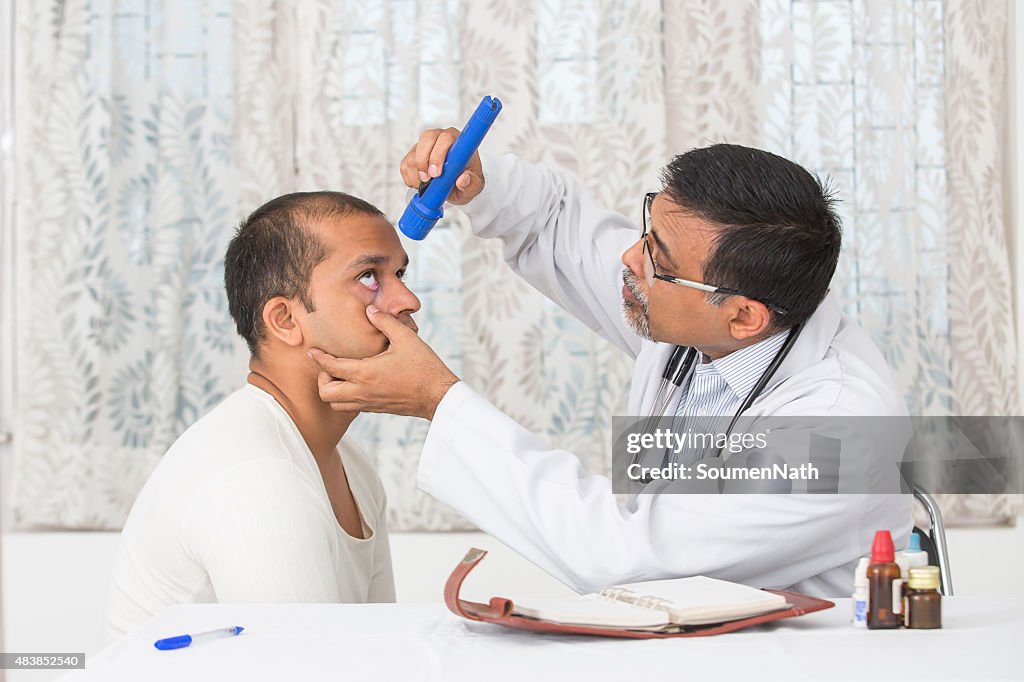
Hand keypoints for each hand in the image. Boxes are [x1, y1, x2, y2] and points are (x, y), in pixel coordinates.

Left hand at [309, 305, 459, 419]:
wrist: (438, 396)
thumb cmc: (424, 367)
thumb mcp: (406, 338)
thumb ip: (385, 321)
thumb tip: (371, 309)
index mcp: (366, 373)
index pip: (331, 367)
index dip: (318, 358)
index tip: (313, 351)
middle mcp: (363, 391)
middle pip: (326, 393)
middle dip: (322, 379)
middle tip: (331, 366)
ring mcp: (369, 403)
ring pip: (336, 404)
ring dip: (333, 390)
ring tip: (342, 375)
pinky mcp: (376, 409)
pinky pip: (350, 407)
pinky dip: (346, 397)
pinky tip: (357, 382)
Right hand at [399, 127, 484, 204]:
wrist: (456, 185)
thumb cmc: (466, 180)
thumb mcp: (474, 186)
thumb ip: (472, 184)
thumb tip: (463, 179)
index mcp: (457, 141)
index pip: (446, 138)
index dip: (438, 155)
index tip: (436, 174)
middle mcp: (440, 138)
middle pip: (426, 139)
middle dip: (424, 163)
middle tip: (428, 180)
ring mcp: (425, 145)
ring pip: (413, 154)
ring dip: (417, 174)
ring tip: (427, 185)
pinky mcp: (413, 155)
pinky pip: (405, 164)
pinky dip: (410, 178)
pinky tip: (420, 183)